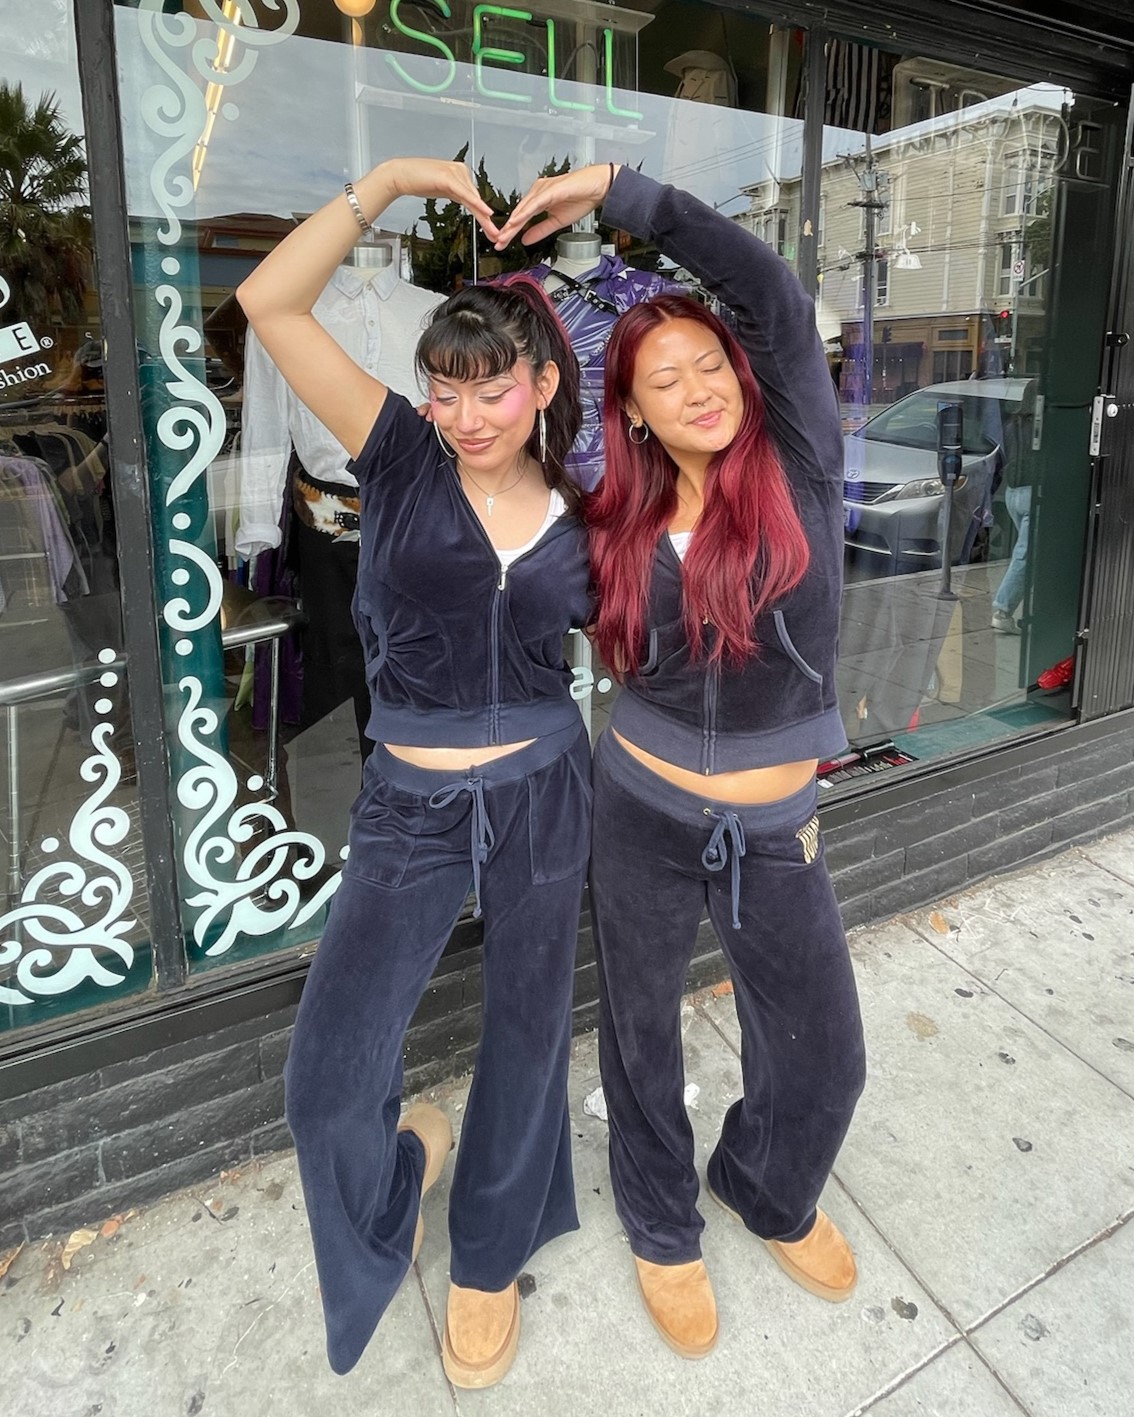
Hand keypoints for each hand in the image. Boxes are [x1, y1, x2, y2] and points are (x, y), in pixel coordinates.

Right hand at [378, 158, 500, 241]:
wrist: (400, 175)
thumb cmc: (417, 181)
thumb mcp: (442, 190)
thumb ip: (456, 194)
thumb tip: (468, 202)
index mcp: (460, 175)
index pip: (475, 199)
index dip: (483, 216)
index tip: (492, 231)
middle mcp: (460, 171)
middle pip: (477, 200)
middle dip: (486, 220)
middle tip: (497, 236)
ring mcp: (455, 172)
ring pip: (473, 199)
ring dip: (484, 217)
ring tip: (493, 231)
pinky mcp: (448, 177)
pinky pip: (465, 193)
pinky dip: (476, 203)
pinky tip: (485, 212)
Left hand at [494, 164, 618, 248]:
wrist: (598, 187)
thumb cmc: (582, 199)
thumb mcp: (557, 222)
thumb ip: (540, 230)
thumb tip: (525, 239)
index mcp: (539, 199)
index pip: (521, 218)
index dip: (511, 231)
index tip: (502, 243)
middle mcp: (538, 192)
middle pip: (519, 213)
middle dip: (508, 229)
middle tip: (497, 242)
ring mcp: (543, 189)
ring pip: (524, 209)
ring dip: (513, 224)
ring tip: (503, 235)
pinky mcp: (550, 190)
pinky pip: (534, 203)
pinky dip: (524, 213)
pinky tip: (516, 221)